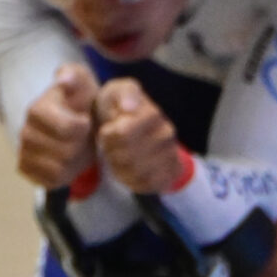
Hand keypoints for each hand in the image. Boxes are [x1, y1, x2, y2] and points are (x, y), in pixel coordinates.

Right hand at [17, 63, 98, 189]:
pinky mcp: (25, 168)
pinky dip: (64, 174)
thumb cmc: (80, 102)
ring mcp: (23, 151)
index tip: (86, 121)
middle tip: (82, 137)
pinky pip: (50, 181)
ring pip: (59, 169)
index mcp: (37, 109)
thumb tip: (64, 80)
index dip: (82, 129)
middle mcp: (25, 131)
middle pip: (65, 153)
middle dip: (81, 146)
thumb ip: (75, 76)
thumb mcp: (83, 83)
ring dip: (75, 161)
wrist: (75, 121)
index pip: (67, 129)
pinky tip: (67, 160)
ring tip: (76, 147)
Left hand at [94, 77, 185, 193]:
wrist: (133, 128)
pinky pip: (144, 185)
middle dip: (111, 152)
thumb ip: (124, 93)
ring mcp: (170, 154)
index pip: (123, 134)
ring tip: (117, 156)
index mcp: (153, 113)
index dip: (108, 136)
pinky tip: (126, 169)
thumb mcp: (116, 91)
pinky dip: (129, 180)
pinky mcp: (169, 173)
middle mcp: (167, 133)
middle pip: (128, 156)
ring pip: (136, 172)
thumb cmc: (118, 108)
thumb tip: (129, 107)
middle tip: (109, 146)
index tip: (106, 130)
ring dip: (118, 167)